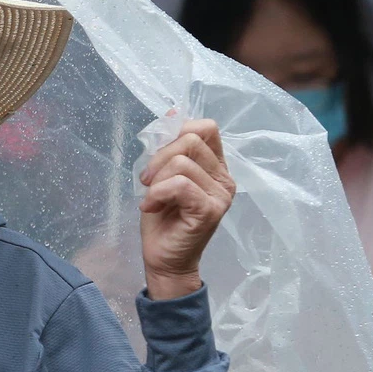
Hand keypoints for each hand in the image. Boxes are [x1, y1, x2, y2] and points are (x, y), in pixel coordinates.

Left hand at [137, 116, 234, 299]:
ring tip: (151, 198)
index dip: (177, 132)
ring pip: (182, 162)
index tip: (157, 155)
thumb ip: (169, 147)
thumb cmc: (162, 219)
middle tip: (147, 181)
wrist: (163, 259)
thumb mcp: (161, 175)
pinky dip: (157, 193)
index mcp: (216, 166)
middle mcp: (224, 178)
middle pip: (190, 140)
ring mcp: (221, 194)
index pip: (206, 128)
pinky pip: (179, 184)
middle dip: (159, 156)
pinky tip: (150, 207)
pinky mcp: (211, 210)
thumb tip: (172, 112)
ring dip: (156, 179)